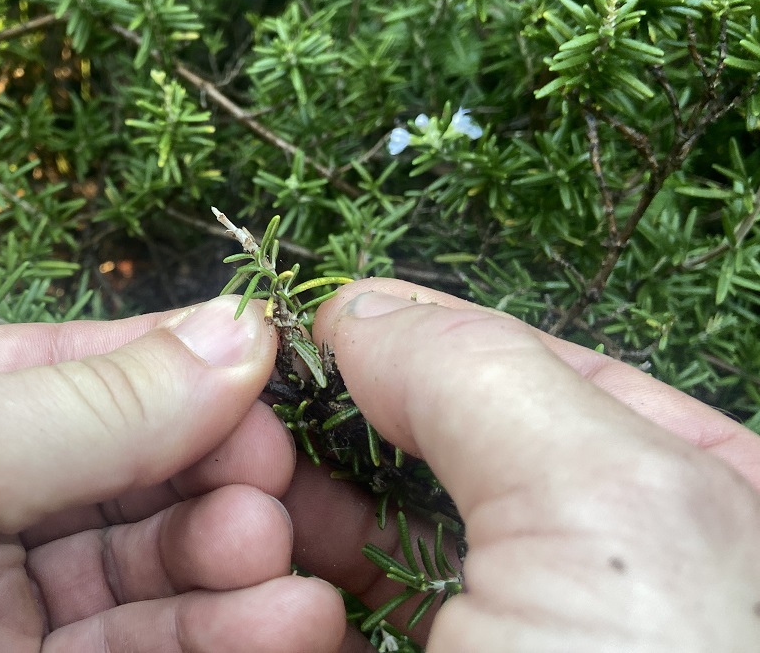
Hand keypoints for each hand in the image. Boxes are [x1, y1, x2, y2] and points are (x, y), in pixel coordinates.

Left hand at [0, 296, 343, 652]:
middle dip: (223, 486)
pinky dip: (214, 641)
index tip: (280, 394)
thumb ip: (92, 401)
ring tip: (303, 585)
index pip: (97, 374)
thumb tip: (246, 329)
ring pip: (146, 578)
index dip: (194, 380)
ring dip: (235, 576)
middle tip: (286, 506)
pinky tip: (285, 626)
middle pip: (136, 479)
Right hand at [284, 278, 759, 651]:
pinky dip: (279, 598)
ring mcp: (500, 627)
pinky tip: (259, 578)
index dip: (409, 336)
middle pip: (428, 447)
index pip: (523, 363)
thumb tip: (356, 306)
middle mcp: (592, 553)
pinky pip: (328, 621)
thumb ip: (478, 373)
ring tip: (239, 502)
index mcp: (688, 482)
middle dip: (334, 428)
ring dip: (289, 509)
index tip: (304, 326)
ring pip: (365, 535)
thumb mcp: (602, 502)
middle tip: (252, 420)